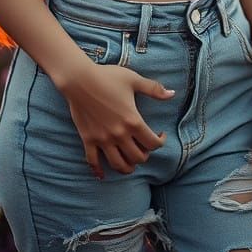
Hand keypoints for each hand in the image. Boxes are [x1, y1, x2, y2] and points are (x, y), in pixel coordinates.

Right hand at [59, 64, 173, 177]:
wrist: (79, 79)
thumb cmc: (107, 77)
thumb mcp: (133, 80)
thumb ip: (154, 89)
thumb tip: (172, 94)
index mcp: (132, 121)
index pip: (153, 143)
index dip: (161, 142)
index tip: (160, 135)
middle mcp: (119, 134)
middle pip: (138, 158)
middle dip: (145, 154)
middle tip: (143, 145)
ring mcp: (102, 139)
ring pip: (119, 164)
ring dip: (127, 166)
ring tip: (130, 160)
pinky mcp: (88, 139)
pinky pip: (93, 162)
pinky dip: (98, 171)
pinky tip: (102, 175)